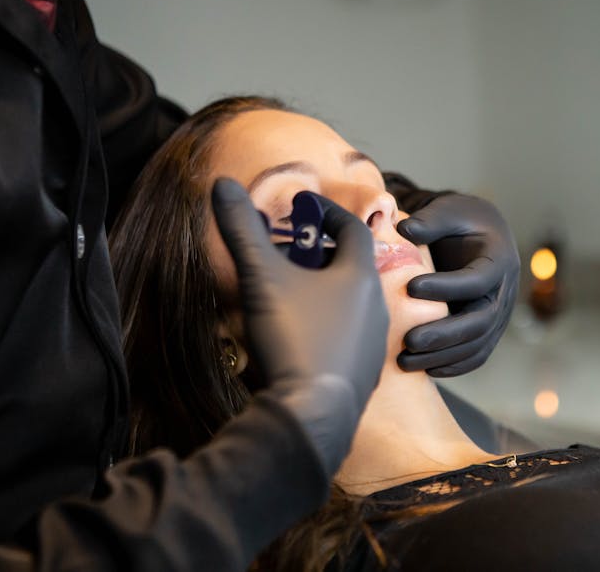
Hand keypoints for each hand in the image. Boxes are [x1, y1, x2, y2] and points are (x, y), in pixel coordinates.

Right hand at [211, 178, 388, 474]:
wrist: (312, 416)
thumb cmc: (293, 338)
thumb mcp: (261, 277)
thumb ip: (242, 229)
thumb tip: (222, 182)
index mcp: (360, 276)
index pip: (354, 229)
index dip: (330, 214)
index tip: (308, 210)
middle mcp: (377, 306)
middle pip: (353, 268)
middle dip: (324, 256)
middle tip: (292, 254)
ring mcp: (376, 344)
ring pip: (353, 305)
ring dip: (328, 294)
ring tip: (294, 296)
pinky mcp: (367, 375)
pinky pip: (351, 339)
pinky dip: (331, 328)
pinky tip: (303, 339)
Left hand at [396, 193, 519, 376]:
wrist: (478, 234)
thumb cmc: (460, 220)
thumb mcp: (448, 211)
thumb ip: (429, 220)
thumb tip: (404, 231)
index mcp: (499, 259)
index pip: (476, 280)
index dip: (445, 287)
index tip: (410, 288)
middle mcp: (504, 291)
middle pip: (480, 321)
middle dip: (444, 334)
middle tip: (409, 340)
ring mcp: (499, 314)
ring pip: (477, 343)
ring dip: (443, 356)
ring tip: (406, 361)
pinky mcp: (489, 330)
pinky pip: (477, 354)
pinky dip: (454, 365)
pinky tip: (426, 369)